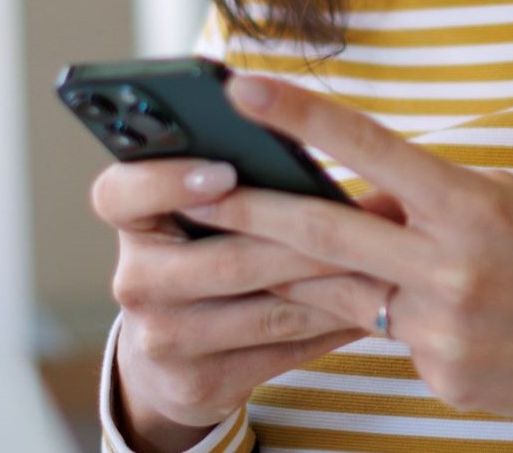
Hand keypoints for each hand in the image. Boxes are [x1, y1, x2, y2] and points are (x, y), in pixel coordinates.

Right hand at [88, 157, 387, 450]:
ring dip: (336, 284)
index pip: (121, 193)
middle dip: (308, 238)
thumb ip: (240, 176)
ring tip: (391, 260)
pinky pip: (283, 349)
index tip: (225, 170)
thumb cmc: (205, 253)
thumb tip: (335, 131)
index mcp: (131, 222)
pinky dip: (335, 323)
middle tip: (371, 218)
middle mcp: (135, 281)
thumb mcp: (200, 215)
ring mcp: (164, 339)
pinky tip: (377, 304)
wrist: (171, 359)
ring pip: (268, 308)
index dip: (169, 181)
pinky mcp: (199, 382)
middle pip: (227, 258)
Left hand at [176, 73, 512, 430]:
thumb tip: (357, 200)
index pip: (372, 149)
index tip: (243, 86)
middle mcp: (453, 269)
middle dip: (249, 211)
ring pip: (342, 294)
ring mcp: (444, 332)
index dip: (302, 117)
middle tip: (190, 189)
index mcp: (473, 206)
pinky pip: (391, 340)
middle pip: (325, 234)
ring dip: (295, 271)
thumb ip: (429, 200)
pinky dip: (394, 319)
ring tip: (250, 248)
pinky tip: (433, 314)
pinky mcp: (442, 379)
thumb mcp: (510, 202)